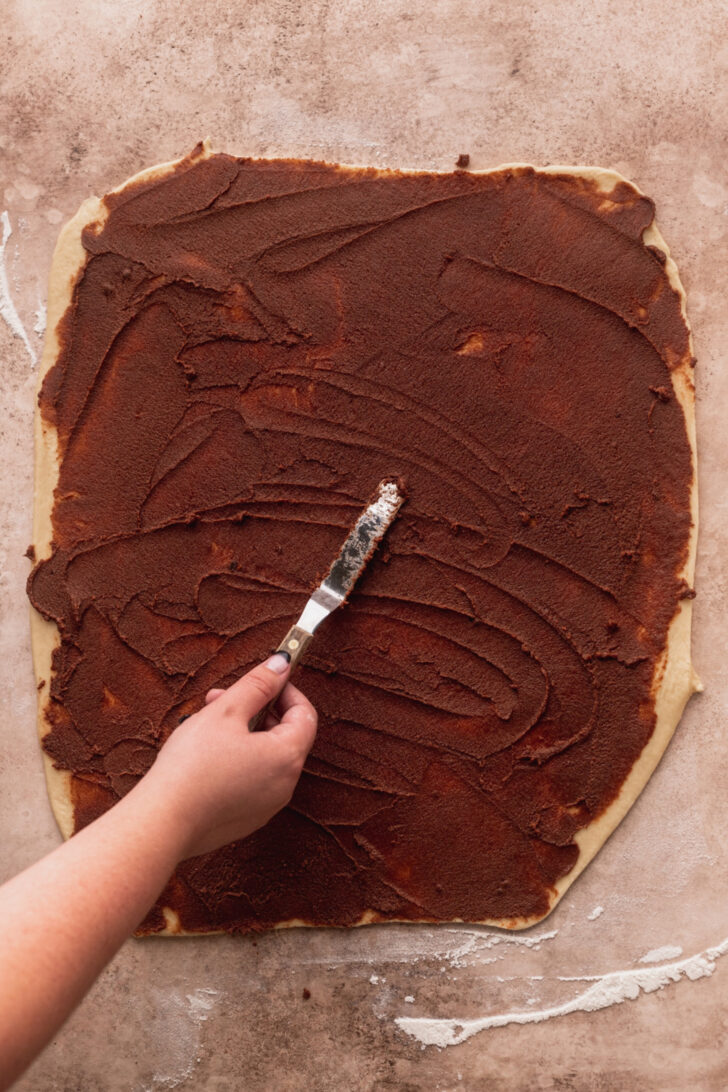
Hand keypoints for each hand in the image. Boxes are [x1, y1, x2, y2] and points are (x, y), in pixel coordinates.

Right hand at [143, 654, 317, 858]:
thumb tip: (281, 665)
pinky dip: (237, 761)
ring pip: (265, 757)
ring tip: (206, 725)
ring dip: (244, 734)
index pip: (304, 714)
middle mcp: (285, 785)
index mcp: (287, 757)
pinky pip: (251, 780)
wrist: (162, 823)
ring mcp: (266, 805)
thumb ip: (257, 684)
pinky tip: (204, 757)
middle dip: (257, 710)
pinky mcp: (246, 818)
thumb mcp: (225, 712)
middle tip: (221, 699)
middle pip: (284, 735)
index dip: (286, 690)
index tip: (265, 678)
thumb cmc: (192, 767)